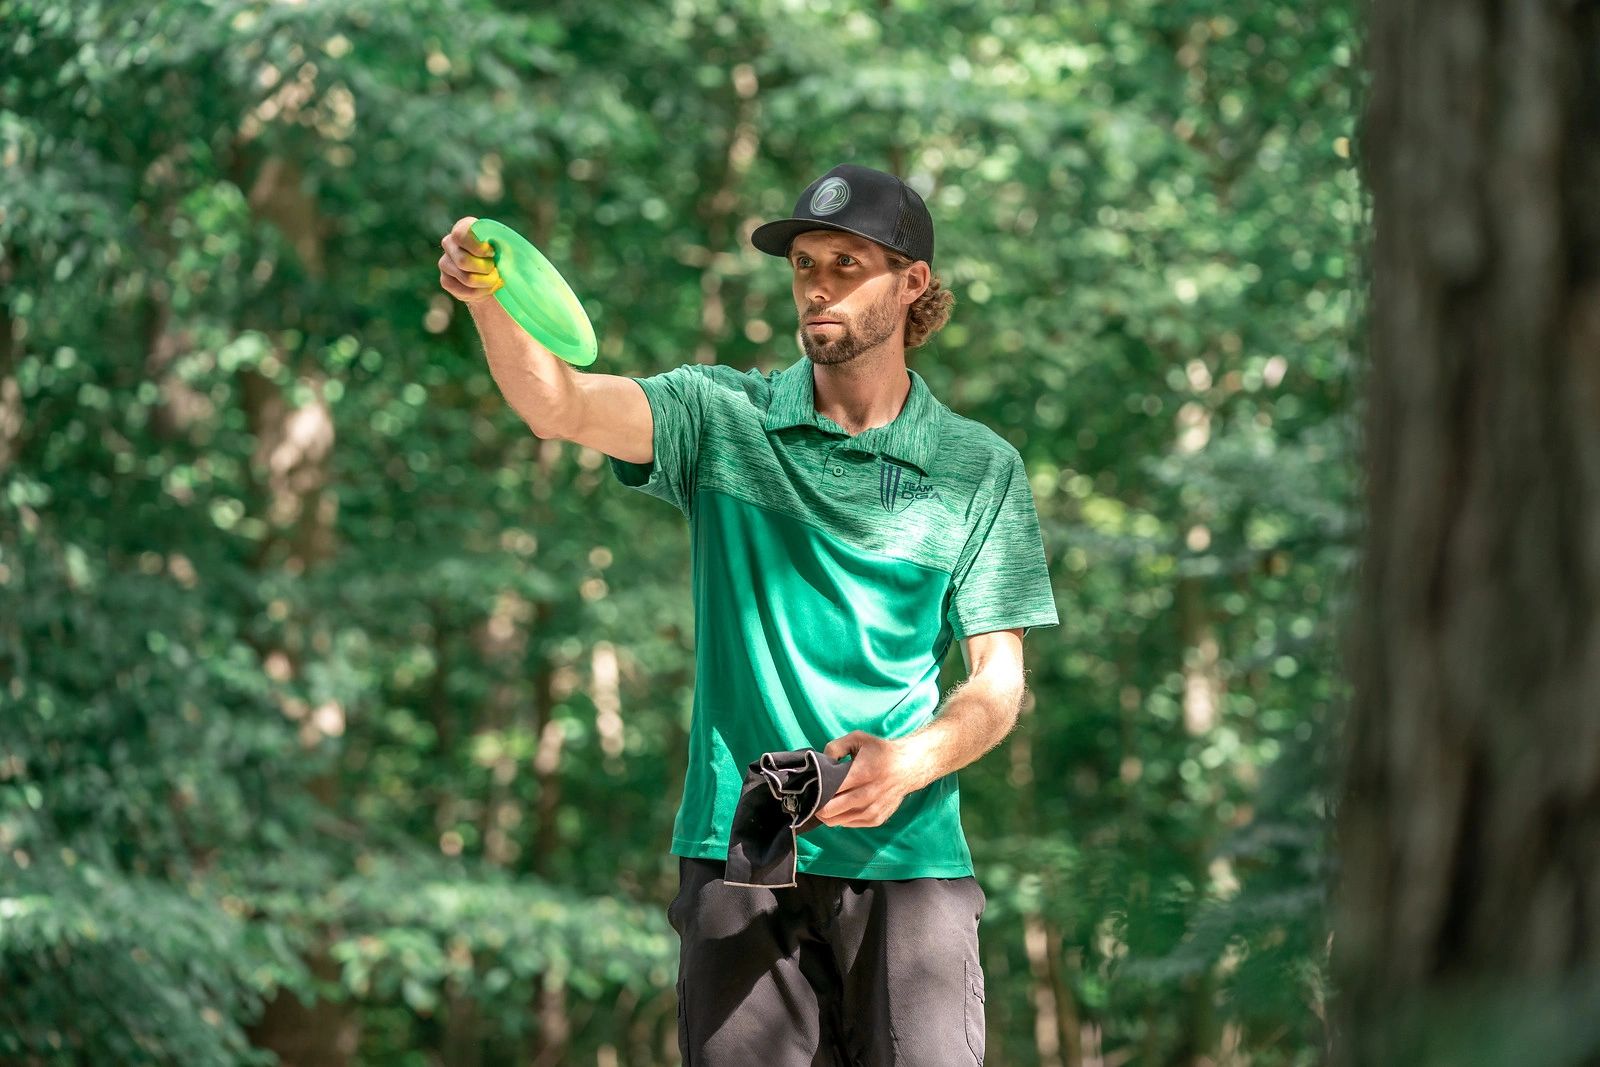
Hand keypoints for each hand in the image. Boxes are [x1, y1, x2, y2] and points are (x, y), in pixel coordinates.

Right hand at [438, 216, 501, 304]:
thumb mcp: (507, 246)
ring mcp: (444, 262)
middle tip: (495, 269)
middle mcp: (449, 242)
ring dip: (486, 282)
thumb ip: (502, 243)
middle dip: (486, 269)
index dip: (478, 247)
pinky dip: (480, 292)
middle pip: (464, 261)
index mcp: (463, 227)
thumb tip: (496, 252)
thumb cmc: (503, 256)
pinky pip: (464, 291)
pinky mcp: (445, 280)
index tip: (492, 253)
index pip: (460, 234)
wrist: (495, 276)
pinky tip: (485, 287)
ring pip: (467, 278)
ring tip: (494, 279)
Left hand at [815, 731, 931, 828]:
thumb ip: (835, 747)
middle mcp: (869, 794)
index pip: (831, 790)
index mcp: (862, 773)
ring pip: (839, 821)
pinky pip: (851, 824)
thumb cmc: (880, 751)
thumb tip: (821, 764)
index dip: (817, 790)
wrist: (909, 766)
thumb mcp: (858, 739)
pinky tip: (840, 808)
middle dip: (818, 806)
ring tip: (824, 804)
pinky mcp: (878, 819)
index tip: (812, 787)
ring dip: (828, 815)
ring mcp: (874, 809)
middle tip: (814, 798)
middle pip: (832, 810)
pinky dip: (841, 819)